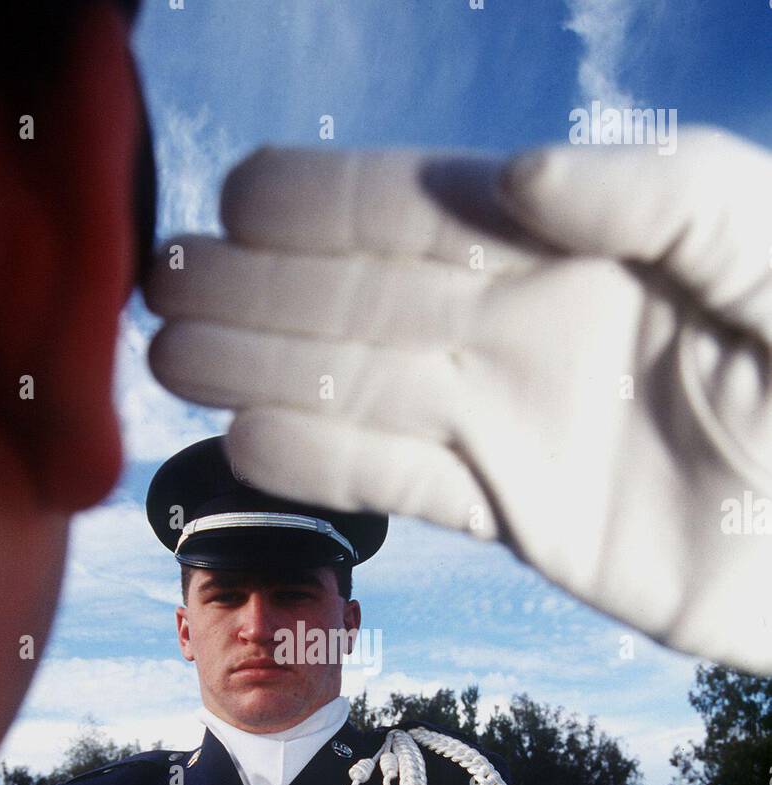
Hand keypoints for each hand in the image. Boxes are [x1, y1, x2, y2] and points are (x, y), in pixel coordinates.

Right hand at [145, 128, 771, 673]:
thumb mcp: (767, 249)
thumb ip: (656, 196)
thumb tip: (513, 181)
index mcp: (575, 243)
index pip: (424, 208)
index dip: (326, 203)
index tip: (235, 198)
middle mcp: (522, 325)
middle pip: (366, 300)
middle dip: (261, 290)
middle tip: (162, 286)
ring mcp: (513, 424)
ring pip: (364, 390)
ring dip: (264, 372)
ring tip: (168, 358)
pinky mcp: (520, 516)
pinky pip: (403, 485)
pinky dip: (326, 467)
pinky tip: (249, 444)